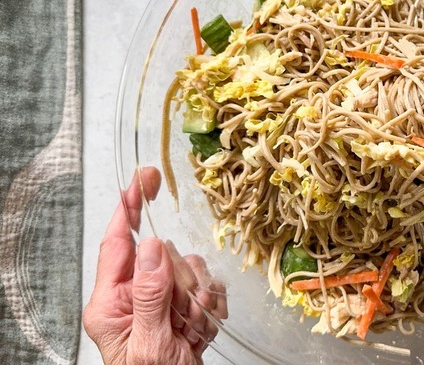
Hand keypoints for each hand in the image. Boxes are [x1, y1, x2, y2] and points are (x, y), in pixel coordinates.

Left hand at [83, 167, 226, 363]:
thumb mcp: (150, 344)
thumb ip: (150, 295)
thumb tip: (150, 246)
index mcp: (111, 302)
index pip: (117, 243)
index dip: (129, 207)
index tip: (143, 179)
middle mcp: (134, 296)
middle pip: (164, 254)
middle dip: (184, 279)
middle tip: (185, 312)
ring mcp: (161, 300)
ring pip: (191, 268)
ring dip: (201, 298)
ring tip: (193, 329)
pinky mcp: (184, 307)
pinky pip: (208, 287)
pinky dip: (213, 307)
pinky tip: (202, 329)